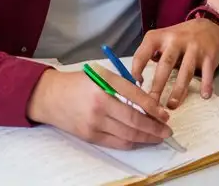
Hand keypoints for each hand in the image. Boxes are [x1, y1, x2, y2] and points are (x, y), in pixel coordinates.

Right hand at [26, 67, 170, 149]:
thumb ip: (125, 87)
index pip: (137, 98)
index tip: (165, 115)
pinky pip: (115, 142)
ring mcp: (94, 124)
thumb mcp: (105, 76)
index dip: (154, 108)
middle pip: (134, 121)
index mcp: (106, 86)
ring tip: (158, 136)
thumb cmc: (81, 83)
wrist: (51, 97)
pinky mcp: (89, 136)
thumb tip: (148, 101)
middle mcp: (101, 106)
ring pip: (126, 134)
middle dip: (154, 128)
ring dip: (145, 138)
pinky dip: (131, 142)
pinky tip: (141, 140)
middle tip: (167, 130)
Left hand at [131, 17, 218, 109]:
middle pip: (166, 64)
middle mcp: (177, 40)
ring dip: (178, 90)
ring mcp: (195, 47)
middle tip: (152, 104)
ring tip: (172, 105)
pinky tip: (204, 95)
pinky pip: (207, 71)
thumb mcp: (162, 38)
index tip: (135, 86)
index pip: (144, 53)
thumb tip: (134, 82)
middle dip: (158, 86)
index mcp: (161, 37)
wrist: (209, 25)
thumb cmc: (179, 38)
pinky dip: (206, 84)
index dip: (136, 70)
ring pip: (186, 71)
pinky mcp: (210, 54)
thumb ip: (148, 55)